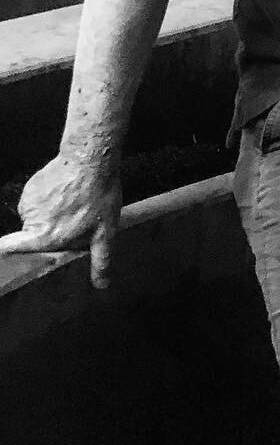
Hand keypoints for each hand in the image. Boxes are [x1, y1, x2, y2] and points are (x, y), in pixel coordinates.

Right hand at [0, 153, 123, 288]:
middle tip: (73, 223)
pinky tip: (67, 192)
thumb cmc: (98, 196)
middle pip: (33, 235)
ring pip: (37, 217)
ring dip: (51, 215)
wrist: (90, 159)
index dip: (7, 254)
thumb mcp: (106, 232)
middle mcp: (31, 220)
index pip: (10, 249)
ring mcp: (28, 201)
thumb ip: (100, 260)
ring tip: (74, 204)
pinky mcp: (31, 186)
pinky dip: (49, 199)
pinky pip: (37, 200)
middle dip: (49, 233)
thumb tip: (101, 285)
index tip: (6, 258)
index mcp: (44, 236)